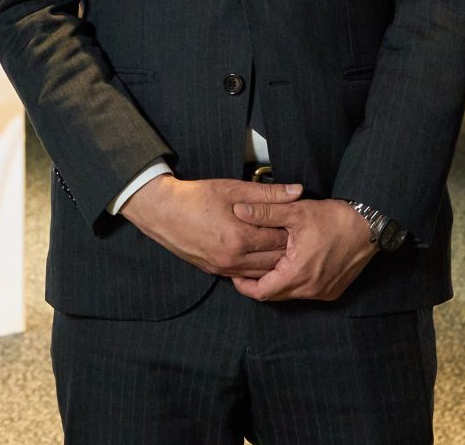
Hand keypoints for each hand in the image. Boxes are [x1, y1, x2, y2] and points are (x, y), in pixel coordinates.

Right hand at [120, 175, 302, 278]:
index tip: (301, 223)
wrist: (163, 212)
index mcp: (240, 238)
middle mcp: (233, 259)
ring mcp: (224, 268)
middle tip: (299, 237)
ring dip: (275, 262)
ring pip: (261, 272)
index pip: (280, 240)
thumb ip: (268, 194)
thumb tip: (297, 191)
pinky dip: (258, 268)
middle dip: (288, 249)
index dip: (294, 231)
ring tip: (284, 247)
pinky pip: (245, 275)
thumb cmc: (198, 196)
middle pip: (274, 260)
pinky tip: (263, 256)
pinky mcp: (215, 271)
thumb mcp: (234, 188)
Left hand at [229, 197, 376, 302]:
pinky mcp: (334, 291)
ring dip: (280, 282)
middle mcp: (310, 290)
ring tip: (270, 263)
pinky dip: (297, 282)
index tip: (236, 274)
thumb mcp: (296, 212)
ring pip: (292, 294)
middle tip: (249, 268)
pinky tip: (294, 265)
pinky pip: (307, 292)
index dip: (244, 285)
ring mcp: (324, 292)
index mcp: (298, 274)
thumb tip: (238, 210)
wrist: (369, 226)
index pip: (262, 292)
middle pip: (276, 295)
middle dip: (260, 283)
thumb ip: (265, 213)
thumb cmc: (333, 218)